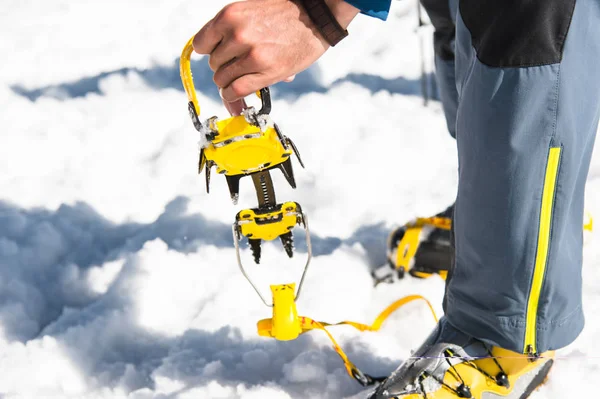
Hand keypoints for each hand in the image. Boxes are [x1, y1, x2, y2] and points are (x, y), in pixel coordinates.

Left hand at [193, 0, 358, 101]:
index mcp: (230, 16)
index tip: (219, 56)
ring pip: (222, 80)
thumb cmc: (284, 15)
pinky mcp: (266, 72)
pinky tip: (236, 96)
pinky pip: (237, 91)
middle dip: (224, 68)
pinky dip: (232, 97)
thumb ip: (230, 32)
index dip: (210, 52)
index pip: (200, 44)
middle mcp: (237, 34)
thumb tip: (217, 62)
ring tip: (243, 78)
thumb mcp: (250, 12)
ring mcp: (251, 54)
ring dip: (229, 84)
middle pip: (213, 64)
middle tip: (239, 67)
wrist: (315, 18)